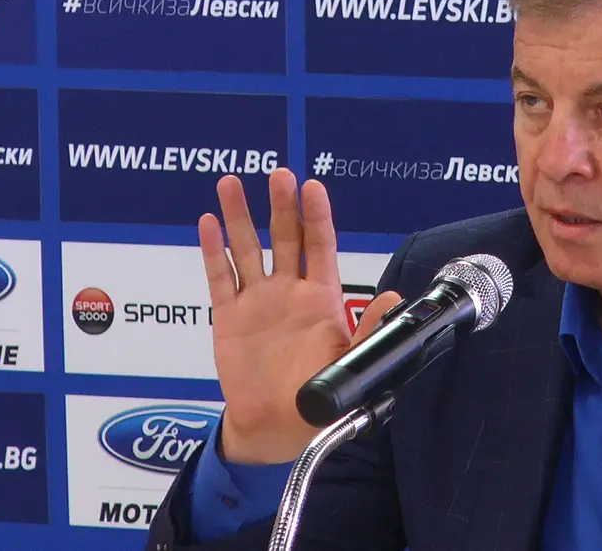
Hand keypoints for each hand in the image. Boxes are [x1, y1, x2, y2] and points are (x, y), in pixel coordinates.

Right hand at [198, 168, 401, 464]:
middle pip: (284, 237)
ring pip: (247, 249)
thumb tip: (393, 299)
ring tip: (230, 184)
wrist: (276, 427)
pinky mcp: (229, 317)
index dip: (316, 216)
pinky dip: (213, 251)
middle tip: (278, 174)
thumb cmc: (316, 396)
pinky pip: (220, 278)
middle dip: (281, 205)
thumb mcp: (351, 362)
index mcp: (321, 298)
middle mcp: (289, 292)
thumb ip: (369, 328)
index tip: (312, 187)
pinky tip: (209, 224)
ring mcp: (258, 301)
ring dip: (239, 217)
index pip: (319, 246)